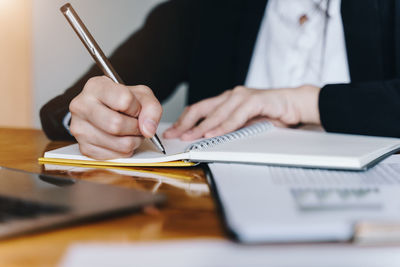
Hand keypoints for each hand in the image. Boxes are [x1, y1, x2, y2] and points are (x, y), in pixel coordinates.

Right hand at [69, 76, 161, 159]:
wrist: (108, 111)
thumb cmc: (123, 100)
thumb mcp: (142, 95)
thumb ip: (152, 108)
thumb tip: (148, 130)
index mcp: (95, 86)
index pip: (124, 100)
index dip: (137, 109)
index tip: (136, 109)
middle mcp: (81, 106)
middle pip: (117, 125)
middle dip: (136, 128)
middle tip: (138, 125)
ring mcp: (79, 128)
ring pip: (119, 144)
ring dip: (134, 141)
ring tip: (131, 133)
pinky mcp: (84, 148)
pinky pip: (115, 156)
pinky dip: (125, 151)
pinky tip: (121, 140)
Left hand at [163, 85, 319, 140]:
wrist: (294, 104)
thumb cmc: (269, 114)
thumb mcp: (243, 124)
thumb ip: (227, 127)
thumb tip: (206, 139)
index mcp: (225, 100)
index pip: (198, 109)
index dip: (183, 121)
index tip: (172, 132)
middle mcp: (230, 96)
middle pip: (201, 109)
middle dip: (185, 124)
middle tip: (173, 135)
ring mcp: (241, 96)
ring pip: (216, 114)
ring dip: (201, 128)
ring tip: (189, 138)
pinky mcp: (254, 100)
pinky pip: (235, 116)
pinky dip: (223, 126)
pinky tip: (213, 134)